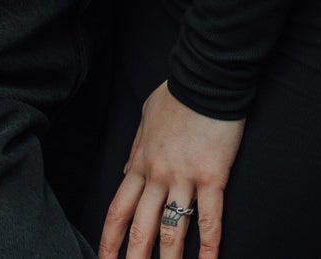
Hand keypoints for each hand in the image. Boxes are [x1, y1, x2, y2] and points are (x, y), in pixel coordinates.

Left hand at [99, 81, 243, 258]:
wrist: (205, 78)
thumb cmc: (178, 94)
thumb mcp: (146, 118)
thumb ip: (135, 148)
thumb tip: (126, 171)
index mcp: (141, 163)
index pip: (119, 210)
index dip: (110, 240)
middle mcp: (158, 176)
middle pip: (140, 229)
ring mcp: (184, 178)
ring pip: (172, 230)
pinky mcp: (211, 176)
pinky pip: (209, 218)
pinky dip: (209, 246)